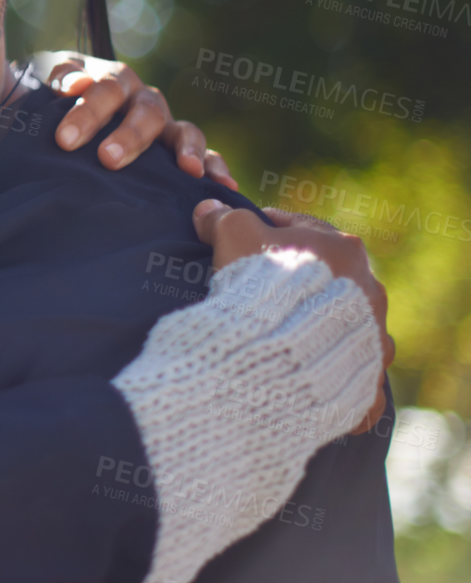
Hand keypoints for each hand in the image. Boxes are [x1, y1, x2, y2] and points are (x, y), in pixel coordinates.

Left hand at [38, 52, 236, 185]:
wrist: (56, 112)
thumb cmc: (48, 99)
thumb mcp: (45, 79)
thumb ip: (57, 76)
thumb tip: (74, 84)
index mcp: (112, 79)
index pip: (105, 91)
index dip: (87, 113)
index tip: (64, 140)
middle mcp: (143, 99)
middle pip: (145, 113)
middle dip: (129, 137)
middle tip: (107, 159)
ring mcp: (164, 124)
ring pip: (182, 131)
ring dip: (186, 150)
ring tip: (187, 169)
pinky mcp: (176, 149)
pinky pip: (204, 155)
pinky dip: (216, 168)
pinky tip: (226, 187)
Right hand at [194, 200, 392, 433]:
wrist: (277, 354)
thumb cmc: (260, 287)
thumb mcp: (234, 236)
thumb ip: (223, 218)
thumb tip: (208, 209)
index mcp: (343, 247)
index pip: (301, 228)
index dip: (268, 230)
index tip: (246, 240)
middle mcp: (370, 287)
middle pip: (329, 273)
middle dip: (301, 279)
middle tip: (264, 288)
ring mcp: (376, 332)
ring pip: (349, 318)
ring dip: (325, 320)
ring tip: (289, 330)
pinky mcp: (371, 373)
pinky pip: (358, 367)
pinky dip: (337, 364)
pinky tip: (314, 367)